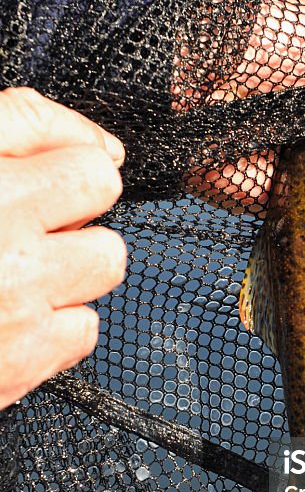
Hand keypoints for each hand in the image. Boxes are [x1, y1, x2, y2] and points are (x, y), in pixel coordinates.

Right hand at [0, 88, 126, 408]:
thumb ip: (24, 125)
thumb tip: (106, 146)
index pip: (95, 173)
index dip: (67, 175)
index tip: (38, 185)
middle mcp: (8, 255)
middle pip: (107, 239)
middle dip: (73, 233)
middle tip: (20, 233)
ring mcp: (14, 316)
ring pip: (96, 285)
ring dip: (65, 278)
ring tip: (8, 275)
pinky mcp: (14, 367)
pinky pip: (79, 337)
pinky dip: (49, 327)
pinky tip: (2, 318)